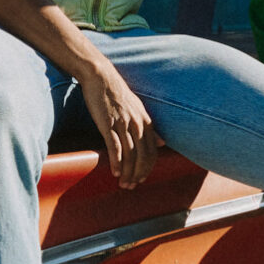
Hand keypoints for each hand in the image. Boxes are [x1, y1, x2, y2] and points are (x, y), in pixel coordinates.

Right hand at [77, 59, 158, 188]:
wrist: (100, 77)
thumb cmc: (117, 94)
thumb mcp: (138, 109)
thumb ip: (149, 127)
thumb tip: (163, 142)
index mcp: (145, 121)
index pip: (152, 152)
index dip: (147, 168)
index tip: (141, 179)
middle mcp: (137, 124)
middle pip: (142, 156)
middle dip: (138, 174)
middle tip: (131, 186)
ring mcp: (123, 124)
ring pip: (129, 155)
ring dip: (127, 172)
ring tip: (123, 184)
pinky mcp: (108, 124)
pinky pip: (115, 147)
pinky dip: (116, 162)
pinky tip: (114, 172)